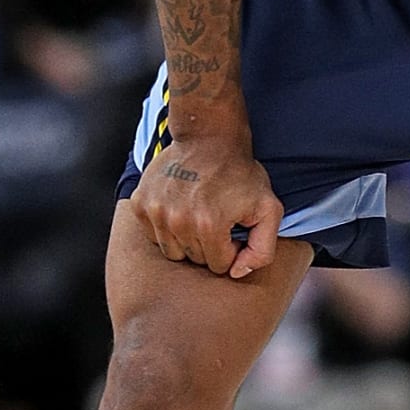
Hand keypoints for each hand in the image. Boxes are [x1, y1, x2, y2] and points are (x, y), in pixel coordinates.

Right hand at [131, 133, 283, 277]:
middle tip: (218, 218)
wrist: (209, 136)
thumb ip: (262, 250)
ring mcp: (155, 211)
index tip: (234, 228)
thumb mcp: (268, 209)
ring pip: (172, 251)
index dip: (232, 249)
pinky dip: (166, 227)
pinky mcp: (140, 203)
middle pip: (194, 259)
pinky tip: (180, 207)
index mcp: (209, 225)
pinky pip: (153, 235)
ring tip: (199, 213)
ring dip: (187, 239)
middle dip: (210, 245)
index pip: (219, 265)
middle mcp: (177, 222)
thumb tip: (235, 273)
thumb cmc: (240, 172)